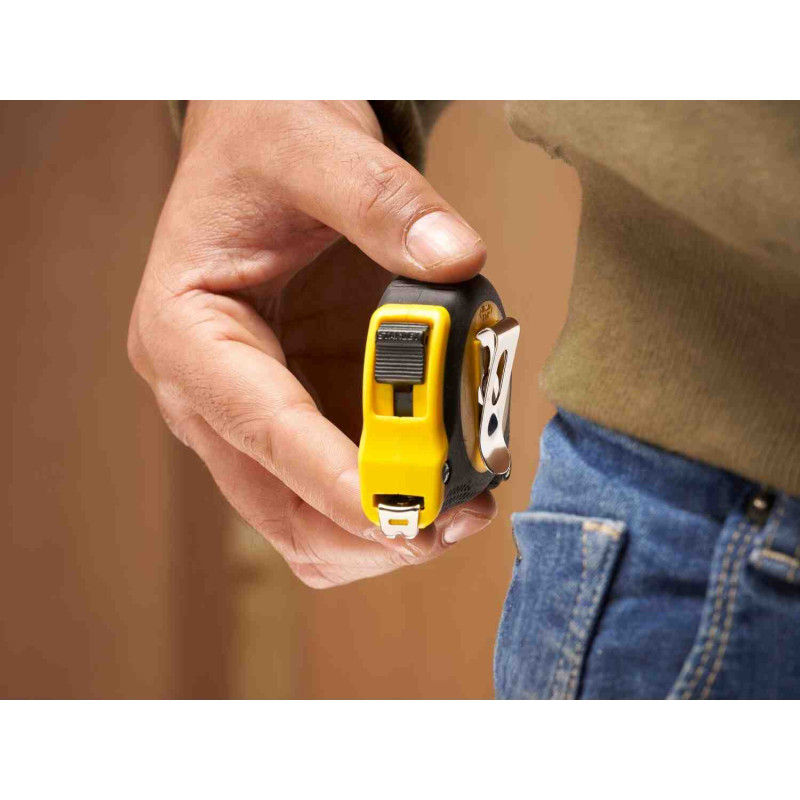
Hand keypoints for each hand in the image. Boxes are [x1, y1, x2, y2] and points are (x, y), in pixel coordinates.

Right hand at [128, 101, 494, 587]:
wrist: (261, 137)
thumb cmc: (267, 137)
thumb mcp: (318, 144)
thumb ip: (385, 202)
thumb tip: (457, 262)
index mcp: (185, 330)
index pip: (257, 426)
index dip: (331, 478)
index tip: (401, 511)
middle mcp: (205, 390)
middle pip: (275, 503)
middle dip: (362, 525)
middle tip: (454, 517)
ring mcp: (249, 412)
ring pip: (304, 518)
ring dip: (379, 529)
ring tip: (462, 505)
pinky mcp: (294, 413)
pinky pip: (335, 489)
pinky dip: (388, 498)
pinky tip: (445, 476)